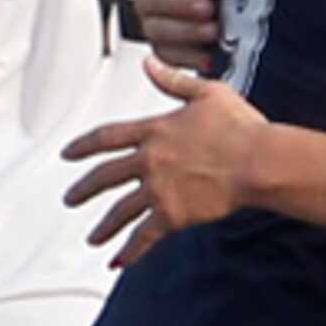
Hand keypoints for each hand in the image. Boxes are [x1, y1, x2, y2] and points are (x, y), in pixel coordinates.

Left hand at [62, 56, 268, 266]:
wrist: (258, 161)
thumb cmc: (241, 126)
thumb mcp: (207, 93)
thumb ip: (173, 80)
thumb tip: (148, 63)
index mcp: (154, 129)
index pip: (106, 137)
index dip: (83, 146)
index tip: (67, 154)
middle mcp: (149, 160)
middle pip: (105, 177)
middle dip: (84, 189)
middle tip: (69, 199)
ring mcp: (159, 189)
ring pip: (121, 211)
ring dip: (104, 226)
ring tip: (92, 238)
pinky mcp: (173, 215)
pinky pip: (144, 236)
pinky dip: (130, 251)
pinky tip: (117, 262)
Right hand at [134, 0, 222, 70]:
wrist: (241, 14)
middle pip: (150, 0)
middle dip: (178, 3)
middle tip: (207, 6)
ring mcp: (159, 25)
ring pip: (157, 31)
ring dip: (185, 32)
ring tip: (214, 30)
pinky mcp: (167, 51)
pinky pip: (168, 58)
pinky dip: (190, 57)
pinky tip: (210, 55)